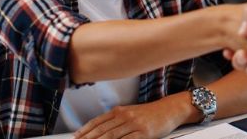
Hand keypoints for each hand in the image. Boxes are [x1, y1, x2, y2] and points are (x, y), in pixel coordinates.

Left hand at [73, 94, 188, 138]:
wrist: (170, 109)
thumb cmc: (151, 113)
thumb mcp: (131, 112)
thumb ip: (117, 119)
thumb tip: (101, 129)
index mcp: (120, 110)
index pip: (98, 121)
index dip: (85, 130)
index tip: (76, 137)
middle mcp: (125, 116)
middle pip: (102, 130)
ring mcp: (134, 124)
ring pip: (111, 136)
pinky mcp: (144, 133)